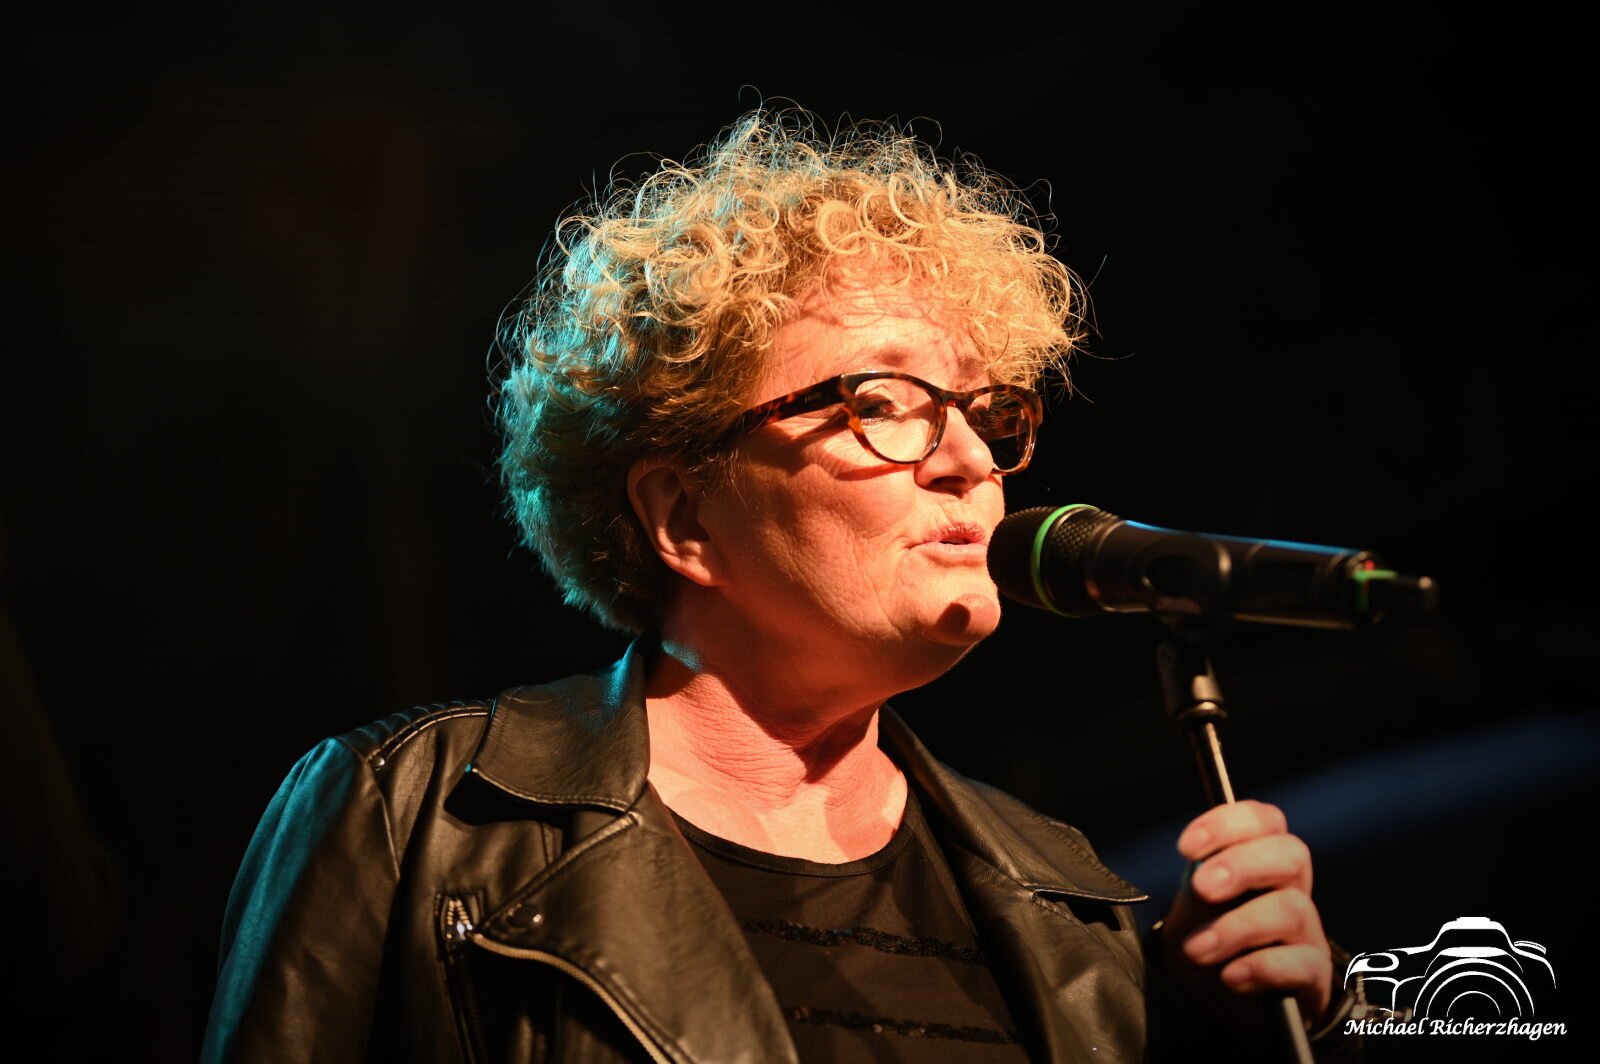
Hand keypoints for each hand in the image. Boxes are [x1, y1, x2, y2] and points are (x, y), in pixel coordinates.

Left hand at [1156, 800, 1332, 1028]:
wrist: (1213, 1000)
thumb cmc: (1206, 937)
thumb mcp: (1195, 905)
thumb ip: (1200, 881)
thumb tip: (1201, 864)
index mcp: (1262, 859)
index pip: (1265, 820)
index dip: (1228, 824)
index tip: (1186, 847)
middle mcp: (1291, 888)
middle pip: (1292, 854)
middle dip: (1241, 866)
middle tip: (1201, 888)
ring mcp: (1307, 932)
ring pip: (1292, 910)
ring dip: (1237, 927)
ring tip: (1197, 950)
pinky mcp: (1313, 976)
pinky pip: (1303, 963)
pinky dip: (1262, 967)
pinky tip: (1231, 977)